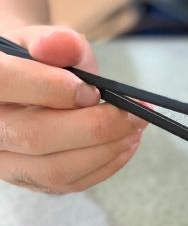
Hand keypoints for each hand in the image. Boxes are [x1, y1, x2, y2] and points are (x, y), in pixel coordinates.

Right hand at [0, 26, 145, 192]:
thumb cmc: (38, 62)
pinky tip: (125, 144)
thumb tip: (61, 44)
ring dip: (106, 150)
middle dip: (97, 126)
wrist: (27, 88)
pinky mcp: (28, 180)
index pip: (5, 84)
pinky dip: (105, 165)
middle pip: (36, 136)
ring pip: (54, 168)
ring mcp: (3, 161)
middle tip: (135, 113)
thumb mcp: (48, 41)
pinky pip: (68, 183)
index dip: (52, 88)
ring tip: (135, 128)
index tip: (93, 90)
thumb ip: (58, 41)